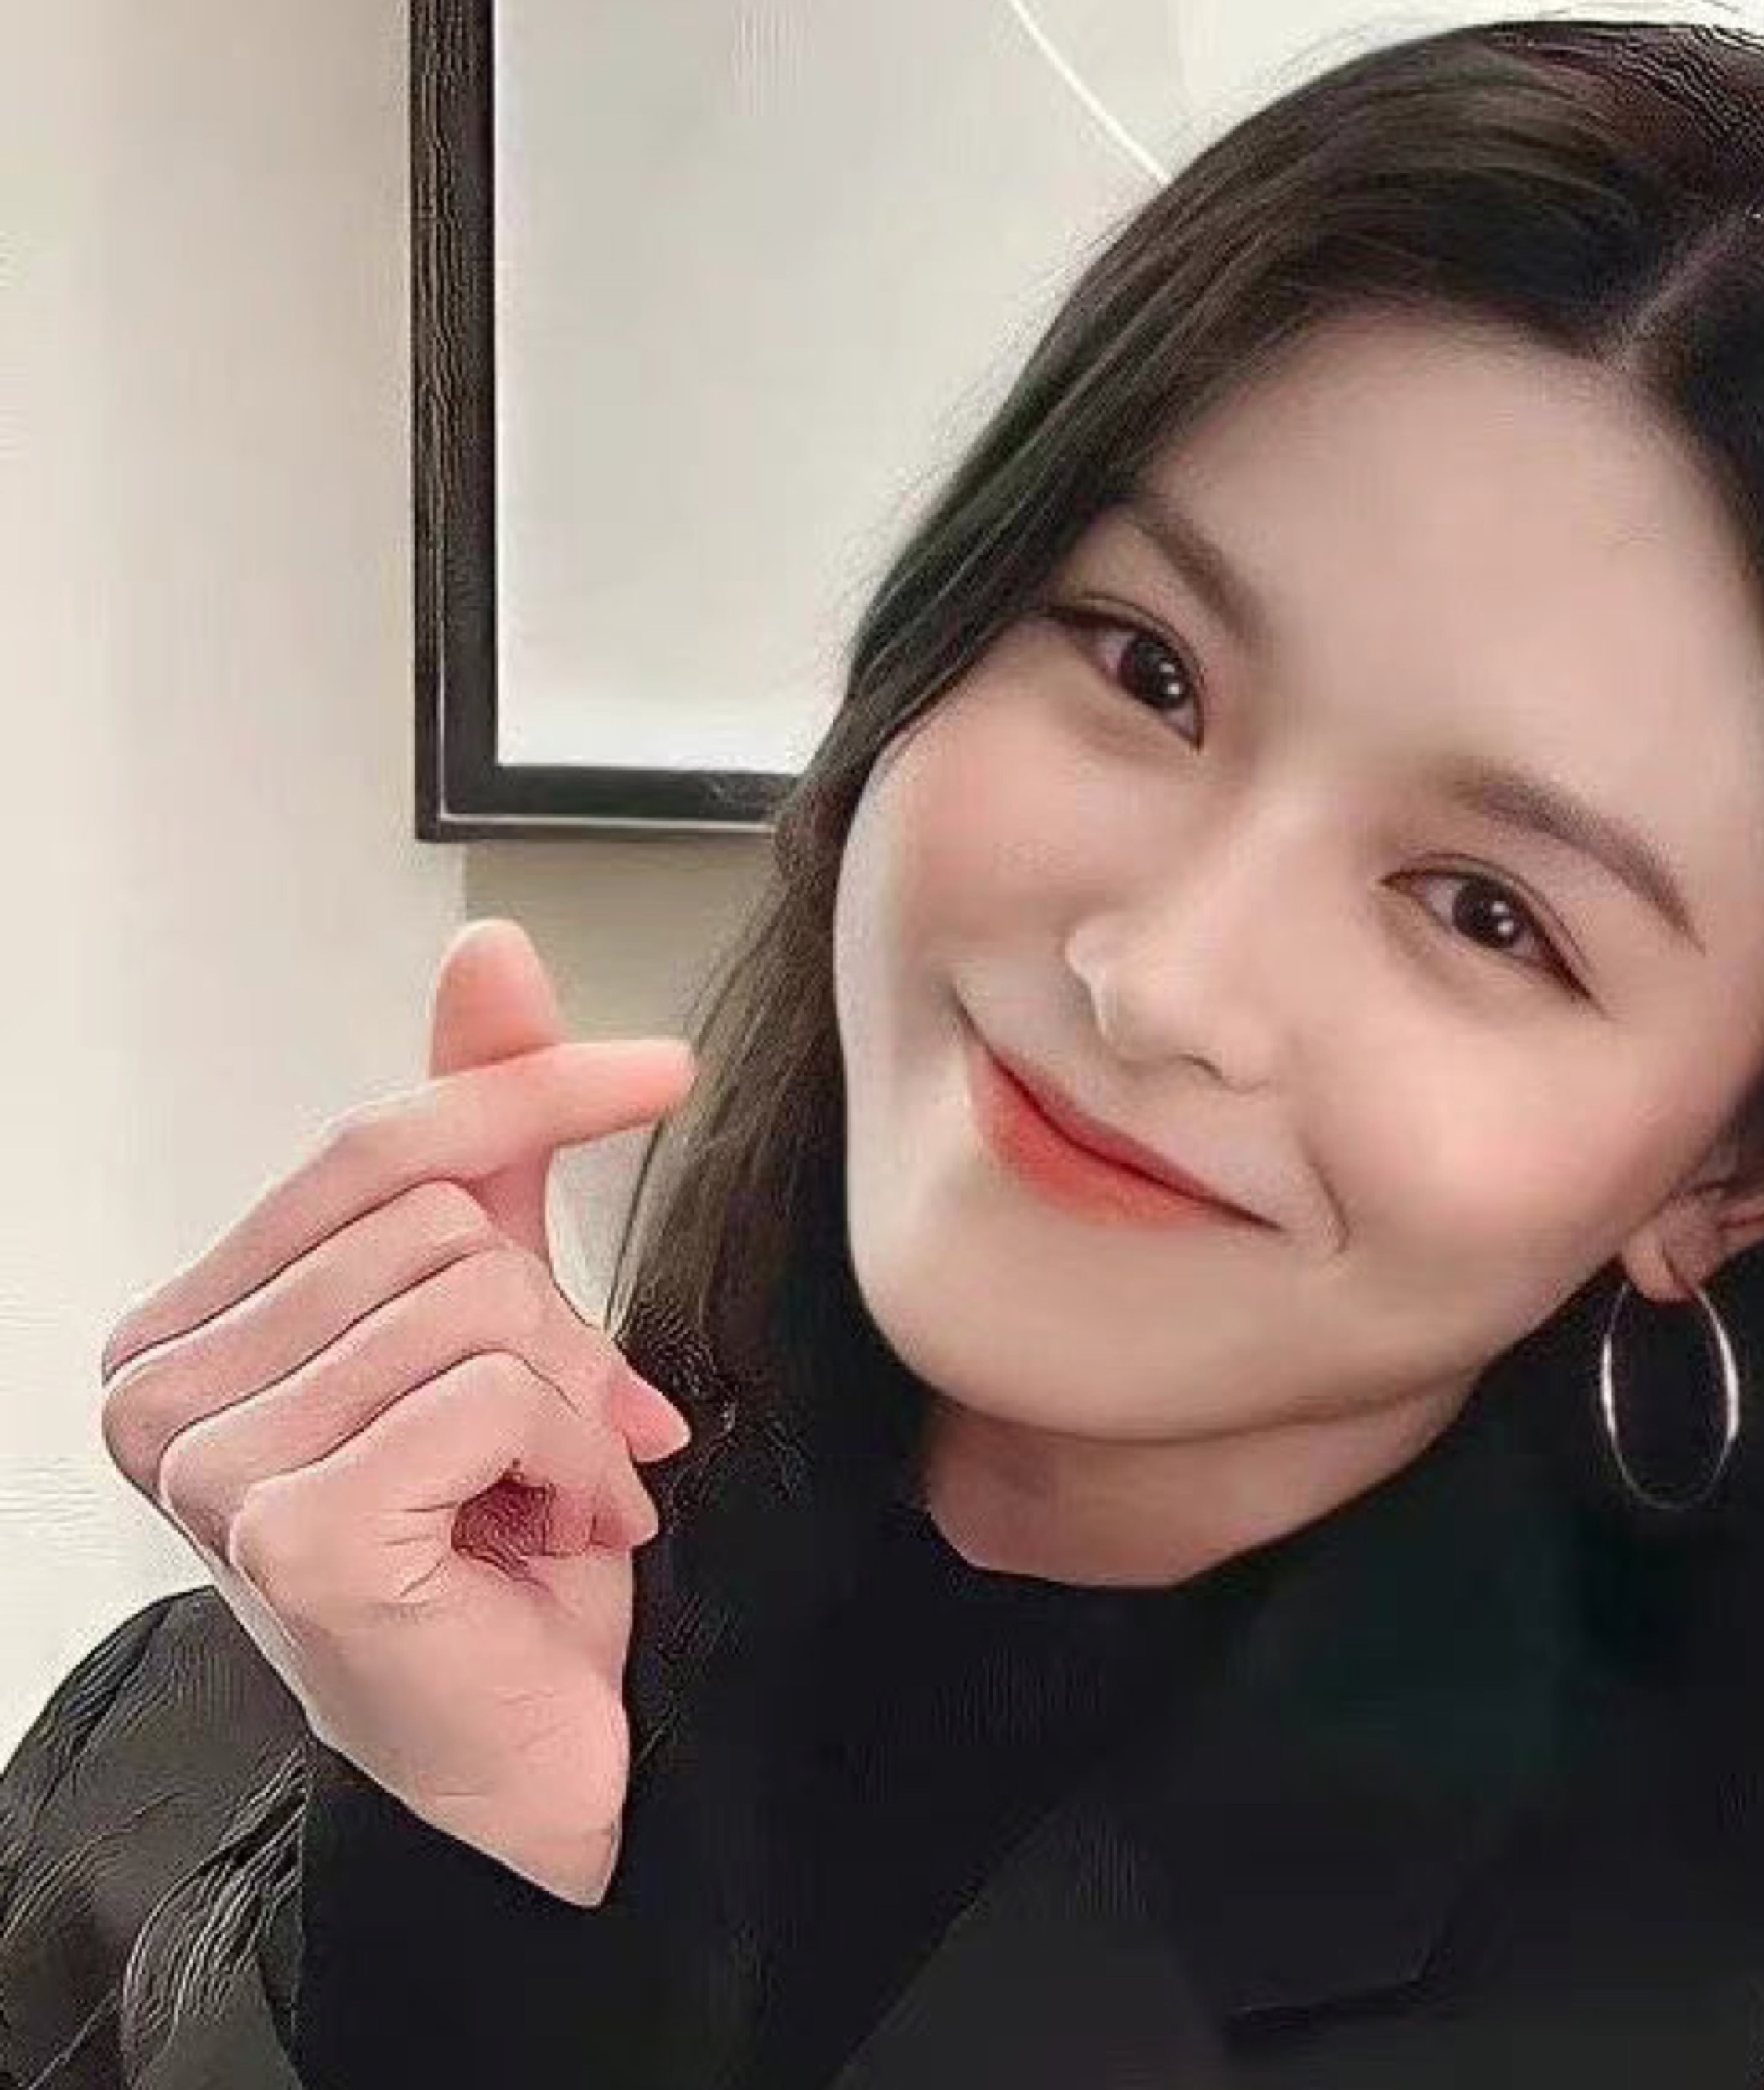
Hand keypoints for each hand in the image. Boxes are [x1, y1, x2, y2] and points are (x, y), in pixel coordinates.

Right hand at [97, 920, 696, 1903]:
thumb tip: (488, 952)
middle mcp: (158, 1391)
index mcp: (189, 1328)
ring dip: (572, 1406)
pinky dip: (570, 1462)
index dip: (529, 1093)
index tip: (664, 1070)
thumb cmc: (510, 1548)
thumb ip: (483, 1142)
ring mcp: (207, 1465)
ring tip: (554, 1499)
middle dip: (560, 1326)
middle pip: (439, 1224)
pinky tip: (552, 1542)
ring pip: (476, 1300)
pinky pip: (490, 1393)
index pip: (376, 1144)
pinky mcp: (286, 1531)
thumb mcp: (504, 1311)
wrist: (549, 1753)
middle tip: (578, 1439)